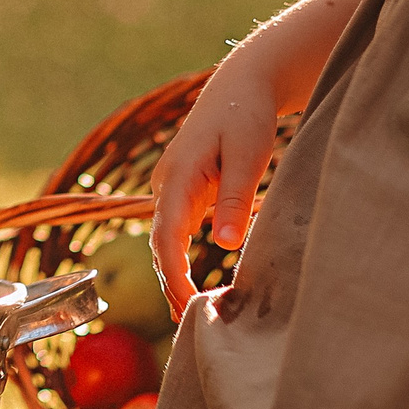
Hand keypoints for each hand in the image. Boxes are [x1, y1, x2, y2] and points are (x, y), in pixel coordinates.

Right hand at [149, 47, 288, 317]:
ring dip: (173, 275)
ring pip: (165, 240)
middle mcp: (167, 184)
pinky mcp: (186, 190)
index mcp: (179, 175)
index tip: (187, 304)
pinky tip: (193, 284)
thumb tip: (225, 243)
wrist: (242, 84)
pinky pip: (176, 231)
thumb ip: (236, 198)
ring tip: (188, 314)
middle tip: (187, 325)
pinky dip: (180, 260)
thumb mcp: (248, 154)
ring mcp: (173, 187)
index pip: (167, 234)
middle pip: (160, 243)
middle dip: (170, 283)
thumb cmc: (247, 115)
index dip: (174, 272)